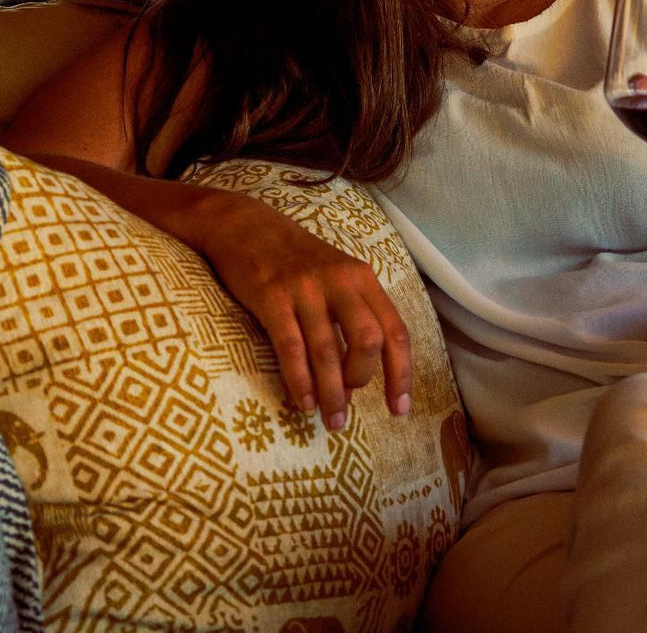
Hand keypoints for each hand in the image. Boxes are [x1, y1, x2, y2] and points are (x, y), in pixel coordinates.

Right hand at [199, 190, 411, 430]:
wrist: (245, 225)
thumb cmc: (296, 259)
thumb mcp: (337, 276)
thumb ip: (354, 315)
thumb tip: (359, 376)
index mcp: (363, 278)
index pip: (395, 331)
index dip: (401, 374)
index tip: (400, 409)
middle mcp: (340, 282)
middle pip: (368, 341)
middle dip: (362, 380)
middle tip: (349, 403)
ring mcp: (305, 289)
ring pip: (328, 352)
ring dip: (332, 393)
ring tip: (331, 420)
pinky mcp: (271, 298)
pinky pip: (291, 348)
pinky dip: (300, 381)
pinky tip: (304, 403)